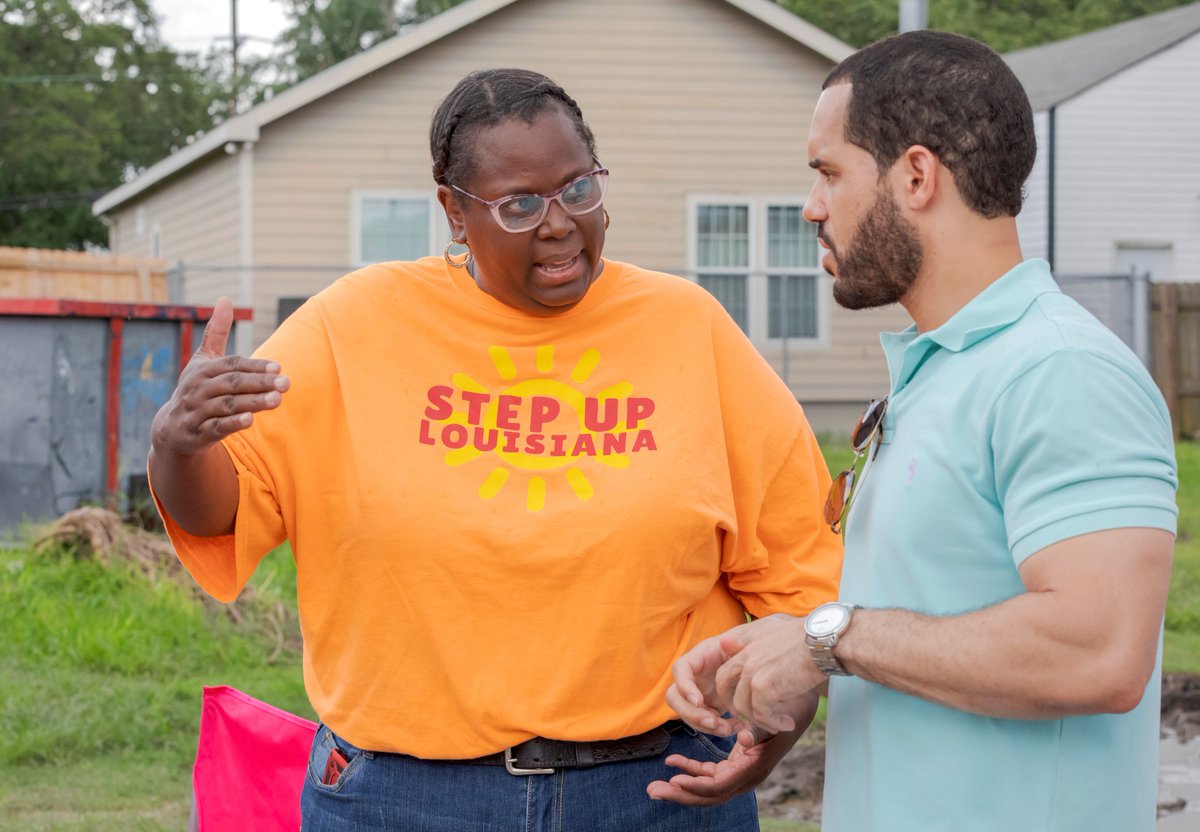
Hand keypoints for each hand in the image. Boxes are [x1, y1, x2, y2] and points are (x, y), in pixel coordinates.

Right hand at [150, 297, 289, 456]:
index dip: (255, 366)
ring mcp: (197, 411)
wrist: (172, 428)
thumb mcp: (203, 360)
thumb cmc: (196, 388)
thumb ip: (217, 332)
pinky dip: (232, 424)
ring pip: (227, 405)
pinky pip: (216, 427)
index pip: (232, 365)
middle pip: (232, 383)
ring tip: (277, 400)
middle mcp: (198, 388)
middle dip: (259, 383)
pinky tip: (251, 420)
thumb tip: (224, 298)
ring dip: (252, 402)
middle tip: (286, 383)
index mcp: (203, 370)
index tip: (278, 367)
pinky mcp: (197, 433)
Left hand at [646, 695, 817, 806]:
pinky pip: (710, 774)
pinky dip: (691, 769)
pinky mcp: (736, 764)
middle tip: (652, 791)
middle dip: (680, 794)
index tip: (673, 778)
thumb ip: (759, 730)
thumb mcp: (775, 716)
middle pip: (710, 794)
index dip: (696, 784)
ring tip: (655, 785)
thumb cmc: (787, 708)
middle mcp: (748, 776)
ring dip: (681, 787)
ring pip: (707, 788)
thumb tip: (744, 740)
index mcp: (754, 767)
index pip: (720, 784)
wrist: (799, 706)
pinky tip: (673, 761)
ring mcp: (741, 772)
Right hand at [666, 625, 754, 736]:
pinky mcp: (706, 706)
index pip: (680, 669)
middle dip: (692, 714)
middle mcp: (693, 675)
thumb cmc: (748, 649)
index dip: (685, 686)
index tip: (699, 701)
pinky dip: (716, 728)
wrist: (755, 660)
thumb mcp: (745, 643)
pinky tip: (735, 726)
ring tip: (730, 728)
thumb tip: (726, 641)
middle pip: (675, 697)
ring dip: (705, 726)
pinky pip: (702, 721)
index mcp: (699, 656)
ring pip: (687, 713)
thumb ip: (737, 644)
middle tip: (714, 723)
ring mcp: (697, 692)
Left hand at [714, 614, 827, 734]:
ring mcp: (752, 672)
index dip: (729, 686)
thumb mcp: (772, 628)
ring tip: (779, 723)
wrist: (824, 642)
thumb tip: (725, 642)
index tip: (742, 698)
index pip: (725, 666)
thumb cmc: (806, 636)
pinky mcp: (763, 688)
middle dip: (733, 704)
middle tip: (750, 716)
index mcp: (747, 642)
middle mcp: (745, 656)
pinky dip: (773, 723)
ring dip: (760, 719)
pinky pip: (760, 715)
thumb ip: (748, 639)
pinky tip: (787, 723)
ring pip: (742, 705)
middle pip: (723, 685)